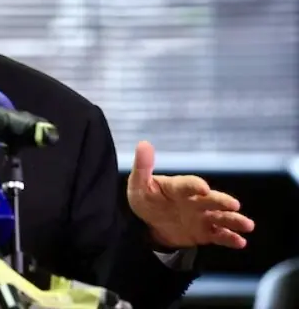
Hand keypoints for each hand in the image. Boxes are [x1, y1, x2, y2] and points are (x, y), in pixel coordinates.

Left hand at [127, 141, 254, 249]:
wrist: (151, 223)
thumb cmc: (146, 199)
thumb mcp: (139, 185)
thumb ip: (142, 167)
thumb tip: (143, 144)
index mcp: (178, 187)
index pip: (187, 185)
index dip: (195, 185)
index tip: (203, 188)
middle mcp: (194, 200)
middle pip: (210, 200)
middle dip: (221, 202)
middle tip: (234, 205)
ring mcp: (201, 216)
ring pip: (220, 217)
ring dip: (234, 220)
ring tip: (247, 225)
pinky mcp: (205, 232)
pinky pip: (219, 236)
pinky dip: (229, 238)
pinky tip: (240, 242)